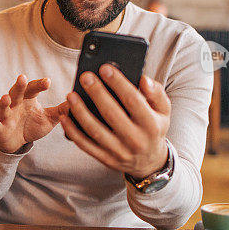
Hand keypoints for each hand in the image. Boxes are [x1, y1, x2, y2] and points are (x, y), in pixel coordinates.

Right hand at [0, 74, 68, 153]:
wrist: (16, 142)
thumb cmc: (32, 126)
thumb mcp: (48, 119)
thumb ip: (61, 111)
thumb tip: (77, 102)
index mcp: (27, 99)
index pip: (33, 88)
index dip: (39, 84)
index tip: (48, 82)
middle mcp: (15, 104)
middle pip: (16, 92)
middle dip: (19, 86)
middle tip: (22, 77)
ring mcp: (6, 116)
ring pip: (3, 107)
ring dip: (4, 102)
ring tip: (6, 97)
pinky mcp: (0, 129)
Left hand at [60, 64, 170, 178]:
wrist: (150, 161)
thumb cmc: (154, 127)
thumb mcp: (163, 110)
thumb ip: (156, 93)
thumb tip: (143, 79)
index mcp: (151, 124)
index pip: (133, 100)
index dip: (118, 83)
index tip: (104, 68)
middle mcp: (135, 139)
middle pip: (112, 113)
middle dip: (97, 93)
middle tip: (84, 76)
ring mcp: (119, 151)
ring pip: (95, 130)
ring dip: (80, 112)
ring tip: (71, 94)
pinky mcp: (106, 159)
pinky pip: (86, 145)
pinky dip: (73, 131)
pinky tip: (64, 117)